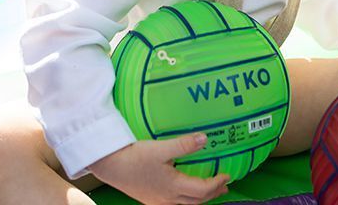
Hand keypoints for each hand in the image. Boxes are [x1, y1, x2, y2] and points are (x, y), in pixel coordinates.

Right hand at [90, 133, 228, 203]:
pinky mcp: (151, 199)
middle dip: (213, 193)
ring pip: (186, 204)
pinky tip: (184, 191)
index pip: (203, 190)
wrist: (110, 167)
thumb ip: (184, 145)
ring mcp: (159, 201)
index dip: (217, 183)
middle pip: (197, 201)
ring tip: (209, 190)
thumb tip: (205, 139)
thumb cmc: (134, 158)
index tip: (227, 175)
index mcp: (173, 187)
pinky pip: (175, 203)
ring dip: (201, 197)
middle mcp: (168, 199)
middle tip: (224, 185)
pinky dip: (187, 198)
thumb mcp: (161, 148)